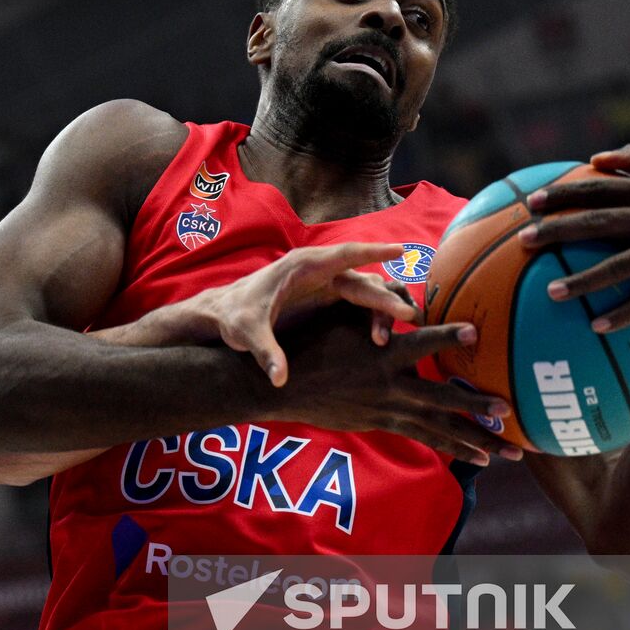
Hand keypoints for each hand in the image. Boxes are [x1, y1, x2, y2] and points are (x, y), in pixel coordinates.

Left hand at [171, 242, 421, 385]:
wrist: (223, 316)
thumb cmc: (233, 316)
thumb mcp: (246, 333)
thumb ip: (265, 352)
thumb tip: (280, 378)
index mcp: (302, 267)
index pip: (345, 255)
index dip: (374, 252)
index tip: (400, 250)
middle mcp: (317, 272)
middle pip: (361, 280)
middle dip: (385, 299)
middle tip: (407, 319)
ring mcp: (322, 285)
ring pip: (363, 293)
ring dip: (380, 313)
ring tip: (388, 340)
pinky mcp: (323, 300)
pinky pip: (356, 305)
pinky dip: (371, 319)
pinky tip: (380, 341)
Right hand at [273, 305, 522, 464]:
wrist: (281, 386)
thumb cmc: (310, 342)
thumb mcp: (341, 319)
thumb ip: (377, 313)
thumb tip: (405, 296)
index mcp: (380, 355)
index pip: (420, 342)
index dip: (447, 337)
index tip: (475, 333)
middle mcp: (388, 385)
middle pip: (441, 398)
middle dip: (476, 406)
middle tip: (508, 410)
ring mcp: (386, 409)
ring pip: (437, 428)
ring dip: (474, 441)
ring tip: (506, 452)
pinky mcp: (381, 422)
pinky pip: (422, 438)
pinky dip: (450, 447)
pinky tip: (474, 458)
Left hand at [518, 144, 629, 332]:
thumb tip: (595, 157)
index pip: (601, 188)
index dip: (565, 193)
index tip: (531, 203)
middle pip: (602, 221)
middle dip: (560, 230)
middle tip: (525, 240)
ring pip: (622, 264)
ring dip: (584, 280)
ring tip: (550, 293)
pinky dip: (624, 312)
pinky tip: (596, 326)